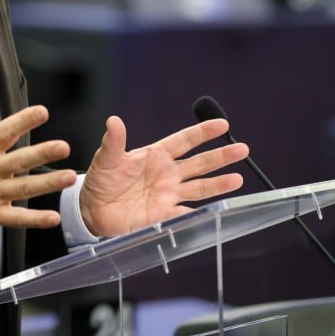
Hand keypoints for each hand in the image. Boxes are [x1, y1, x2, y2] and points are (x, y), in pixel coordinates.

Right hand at [0, 81, 77, 240]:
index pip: (4, 131)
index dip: (23, 120)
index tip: (42, 112)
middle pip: (18, 159)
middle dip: (42, 153)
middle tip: (63, 147)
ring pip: (23, 188)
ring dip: (47, 183)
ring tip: (69, 177)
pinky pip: (16, 218)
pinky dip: (35, 219)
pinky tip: (53, 217)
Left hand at [79, 115, 248, 237]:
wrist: (92, 209)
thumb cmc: (101, 180)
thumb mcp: (106, 159)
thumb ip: (113, 142)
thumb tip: (113, 121)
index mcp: (156, 155)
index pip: (184, 141)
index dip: (202, 132)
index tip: (222, 125)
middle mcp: (167, 173)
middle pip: (200, 163)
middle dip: (221, 156)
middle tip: (242, 149)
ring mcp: (168, 194)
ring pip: (200, 187)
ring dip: (218, 184)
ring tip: (238, 179)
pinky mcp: (164, 214)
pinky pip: (185, 213)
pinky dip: (198, 214)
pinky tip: (213, 212)